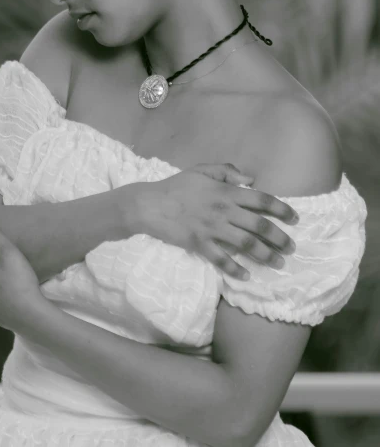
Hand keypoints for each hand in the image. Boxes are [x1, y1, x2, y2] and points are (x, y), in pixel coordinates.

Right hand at [135, 163, 298, 279]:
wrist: (150, 204)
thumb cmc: (177, 186)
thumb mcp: (202, 170)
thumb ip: (227, 171)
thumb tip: (250, 180)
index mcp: (226, 191)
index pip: (262, 200)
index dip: (282, 209)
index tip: (295, 219)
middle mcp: (224, 210)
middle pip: (260, 226)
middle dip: (280, 238)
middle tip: (292, 247)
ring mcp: (212, 228)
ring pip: (246, 244)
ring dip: (266, 255)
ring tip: (278, 263)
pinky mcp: (199, 244)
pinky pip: (221, 259)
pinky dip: (235, 269)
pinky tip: (245, 276)